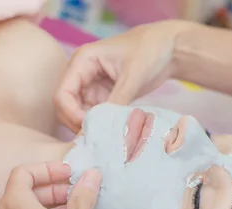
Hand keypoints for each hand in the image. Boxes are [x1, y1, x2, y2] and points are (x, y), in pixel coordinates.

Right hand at [55, 20, 188, 131]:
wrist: (169, 49)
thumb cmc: (150, 51)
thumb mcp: (132, 77)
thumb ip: (116, 101)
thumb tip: (103, 126)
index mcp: (82, 61)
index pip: (62, 94)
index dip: (72, 114)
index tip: (91, 127)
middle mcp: (81, 73)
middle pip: (66, 106)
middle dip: (78, 122)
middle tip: (98, 136)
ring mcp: (91, 85)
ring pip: (79, 113)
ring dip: (90, 125)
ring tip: (108, 135)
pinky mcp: (103, 95)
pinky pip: (94, 114)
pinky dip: (100, 124)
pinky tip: (113, 131)